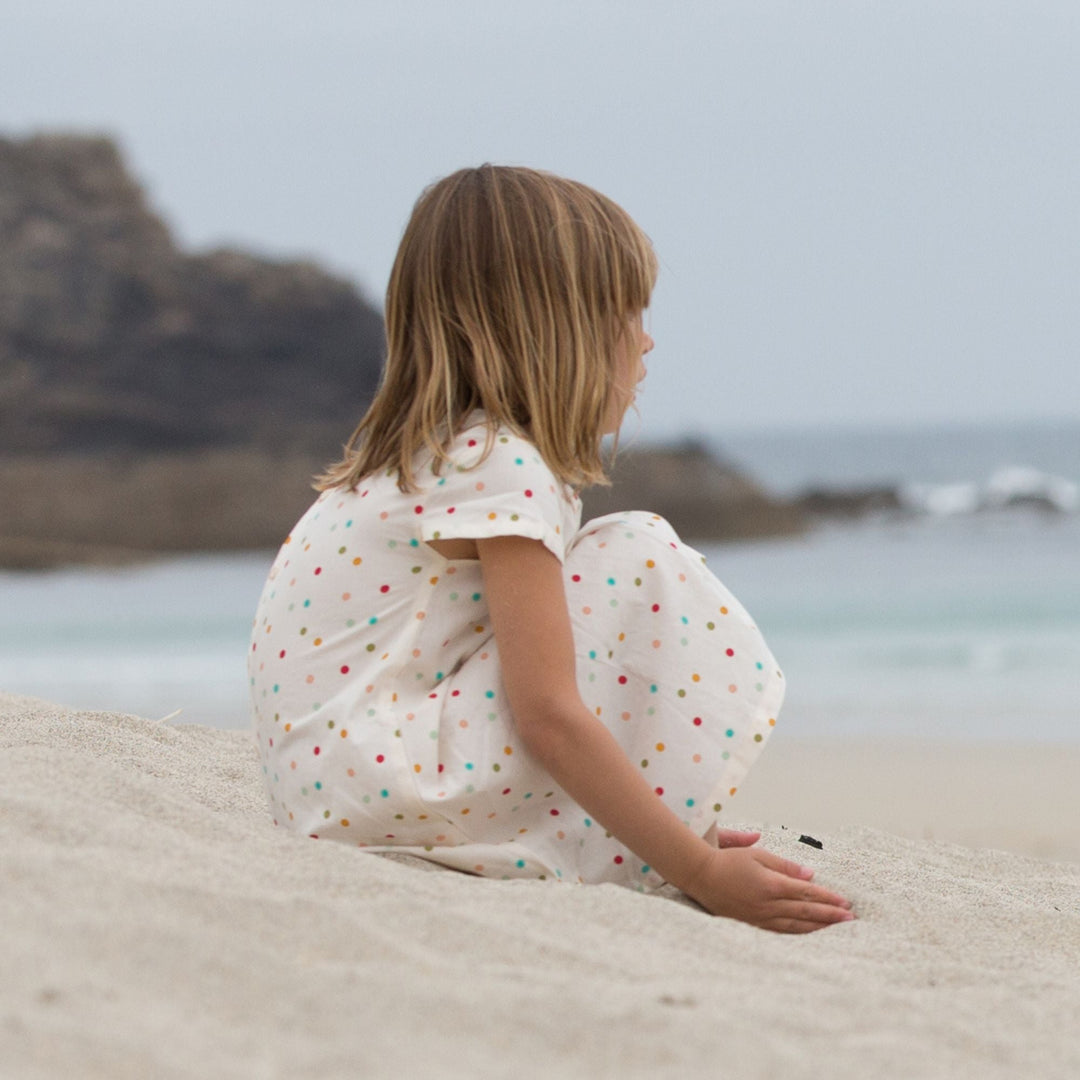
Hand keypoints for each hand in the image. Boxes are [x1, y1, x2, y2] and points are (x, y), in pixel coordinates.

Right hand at [685, 844, 854, 933]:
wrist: (701, 876)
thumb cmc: (728, 861)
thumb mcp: (757, 855)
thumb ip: (784, 866)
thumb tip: (810, 876)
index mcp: (771, 884)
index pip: (807, 892)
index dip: (828, 898)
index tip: (845, 902)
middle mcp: (768, 904)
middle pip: (806, 911)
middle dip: (830, 915)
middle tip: (850, 919)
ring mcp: (760, 918)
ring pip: (796, 925)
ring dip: (819, 927)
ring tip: (837, 929)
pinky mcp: (753, 925)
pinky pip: (782, 932)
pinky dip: (799, 934)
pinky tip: (810, 934)